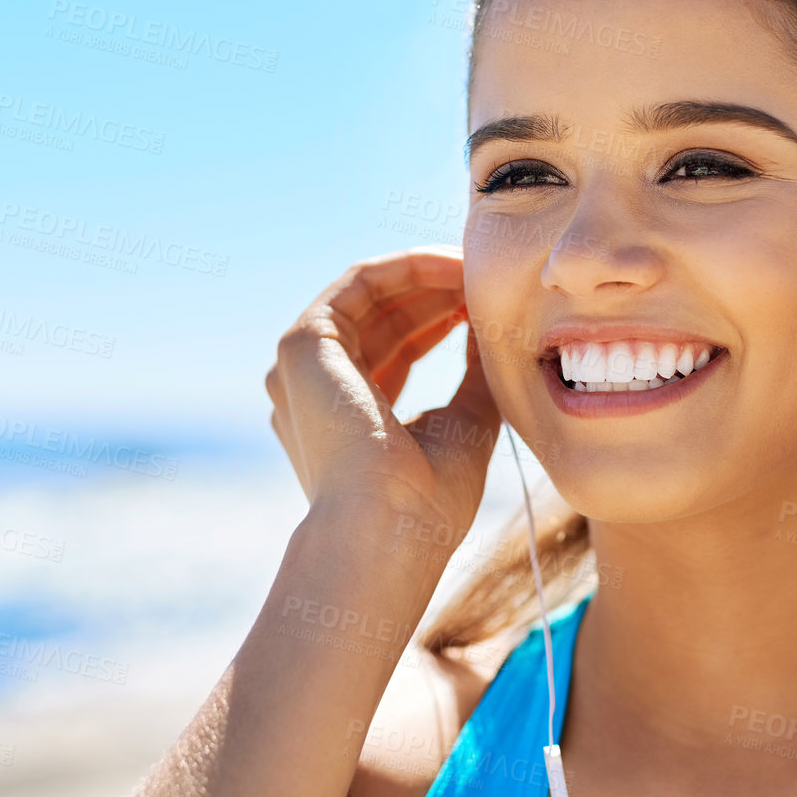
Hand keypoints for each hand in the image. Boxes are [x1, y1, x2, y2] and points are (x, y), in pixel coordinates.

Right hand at [265, 245, 500, 536]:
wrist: (387, 528)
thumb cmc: (426, 500)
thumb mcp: (464, 426)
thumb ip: (475, 377)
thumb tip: (493, 329)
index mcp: (344, 419)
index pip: (396, 352)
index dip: (442, 323)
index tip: (487, 309)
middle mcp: (315, 390)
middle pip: (383, 320)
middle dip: (437, 295)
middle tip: (487, 280)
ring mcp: (303, 366)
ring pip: (371, 297)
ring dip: (426, 277)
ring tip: (477, 272)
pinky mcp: (304, 342)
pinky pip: (360, 283)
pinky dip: (408, 269)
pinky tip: (453, 268)